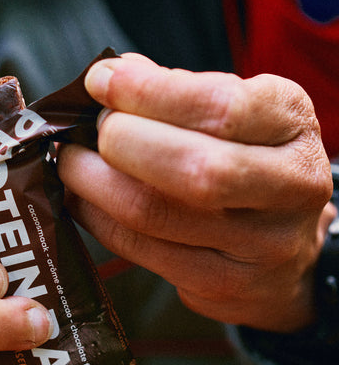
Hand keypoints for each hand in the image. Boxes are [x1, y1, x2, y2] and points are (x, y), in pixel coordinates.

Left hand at [57, 54, 334, 331]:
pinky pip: (140, 250)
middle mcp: (290, 187)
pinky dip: (97, 219)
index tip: (102, 81)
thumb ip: (179, 90)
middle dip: (122, 142)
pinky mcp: (223, 286)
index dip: (150, 93)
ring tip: (71, 160)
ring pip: (154, 214)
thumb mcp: (239, 111)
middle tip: (91, 129)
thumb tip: (109, 78)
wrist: (291, 244)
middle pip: (193, 170)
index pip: (222, 108)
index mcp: (292, 124)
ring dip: (94, 182)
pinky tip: (81, 198)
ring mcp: (261, 245)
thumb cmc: (250, 159)